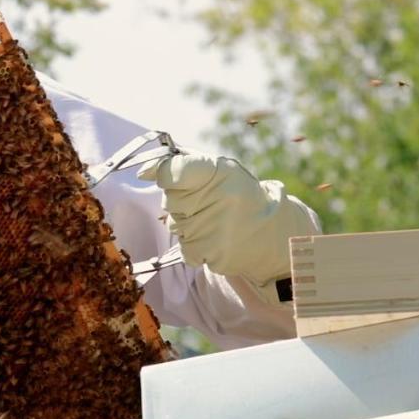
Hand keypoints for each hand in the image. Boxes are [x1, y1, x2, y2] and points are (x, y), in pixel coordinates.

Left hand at [138, 153, 318, 301]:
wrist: (274, 235)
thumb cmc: (238, 196)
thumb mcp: (220, 171)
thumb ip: (181, 165)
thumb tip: (144, 172)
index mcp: (219, 172)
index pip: (171, 170)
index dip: (164, 174)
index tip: (169, 177)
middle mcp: (217, 199)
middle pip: (170, 200)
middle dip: (181, 202)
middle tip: (205, 203)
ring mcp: (213, 228)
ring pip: (175, 225)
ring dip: (188, 224)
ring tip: (215, 221)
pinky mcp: (211, 253)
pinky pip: (185, 248)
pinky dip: (196, 245)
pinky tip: (216, 238)